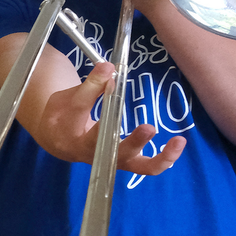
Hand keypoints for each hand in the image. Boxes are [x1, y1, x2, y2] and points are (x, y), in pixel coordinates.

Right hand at [36, 62, 185, 175]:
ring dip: (158, 158)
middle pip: (111, 149)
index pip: (81, 108)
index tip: (108, 69)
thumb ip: (89, 86)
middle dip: (132, 141)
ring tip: (178, 141)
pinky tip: (176, 145)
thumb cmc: (63, 115)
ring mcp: (109, 159)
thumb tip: (110, 69)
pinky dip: (163, 159)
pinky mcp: (123, 162)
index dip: (94, 87)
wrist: (57, 140)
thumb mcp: (68, 97)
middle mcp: (88, 152)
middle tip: (149, 128)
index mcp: (67, 131)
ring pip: (134, 166)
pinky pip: (144, 167)